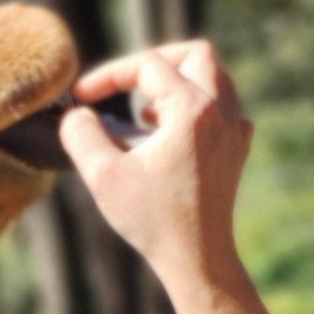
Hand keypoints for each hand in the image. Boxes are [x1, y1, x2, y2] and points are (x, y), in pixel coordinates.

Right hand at [59, 41, 251, 306]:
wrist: (197, 259)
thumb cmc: (152, 220)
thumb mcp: (103, 175)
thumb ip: (81, 134)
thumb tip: (77, 113)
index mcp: (192, 109)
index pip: (148, 65)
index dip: (109, 75)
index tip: (82, 98)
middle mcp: (221, 111)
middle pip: (196, 54)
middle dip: (155, 61)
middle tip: (126, 83)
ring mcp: (235, 130)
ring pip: (214, 77)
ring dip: (178, 81)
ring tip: (145, 111)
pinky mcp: (237, 150)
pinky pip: (224, 107)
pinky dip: (197, 106)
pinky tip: (172, 132)